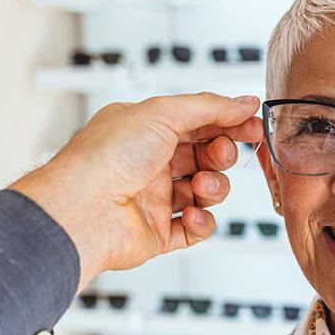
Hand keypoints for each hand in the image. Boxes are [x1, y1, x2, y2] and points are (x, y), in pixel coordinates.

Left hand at [9, 92, 262, 290]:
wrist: (81, 210)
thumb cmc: (105, 158)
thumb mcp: (161, 113)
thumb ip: (209, 107)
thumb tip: (243, 102)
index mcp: (146, 130)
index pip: (198, 122)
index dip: (228, 123)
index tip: (253, 125)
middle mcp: (149, 163)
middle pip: (205, 156)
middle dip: (221, 155)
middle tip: (221, 154)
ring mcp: (154, 199)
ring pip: (205, 191)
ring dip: (213, 188)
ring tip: (200, 186)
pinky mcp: (158, 232)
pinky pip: (195, 227)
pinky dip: (201, 221)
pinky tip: (191, 213)